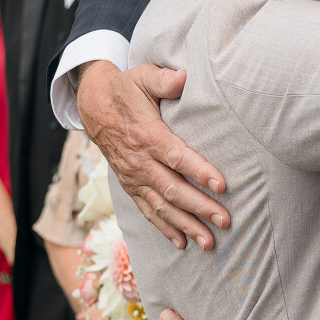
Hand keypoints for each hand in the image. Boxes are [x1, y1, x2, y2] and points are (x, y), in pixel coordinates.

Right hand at [76, 61, 228, 250]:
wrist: (94, 106)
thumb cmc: (127, 90)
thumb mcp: (143, 77)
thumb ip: (164, 80)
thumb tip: (185, 76)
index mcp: (147, 135)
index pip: (176, 157)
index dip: (199, 171)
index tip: (221, 185)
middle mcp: (139, 162)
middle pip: (173, 189)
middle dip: (200, 208)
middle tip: (225, 221)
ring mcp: (134, 178)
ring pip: (162, 207)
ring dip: (186, 226)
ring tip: (209, 242)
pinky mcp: (130, 187)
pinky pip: (148, 211)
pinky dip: (165, 229)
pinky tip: (183, 243)